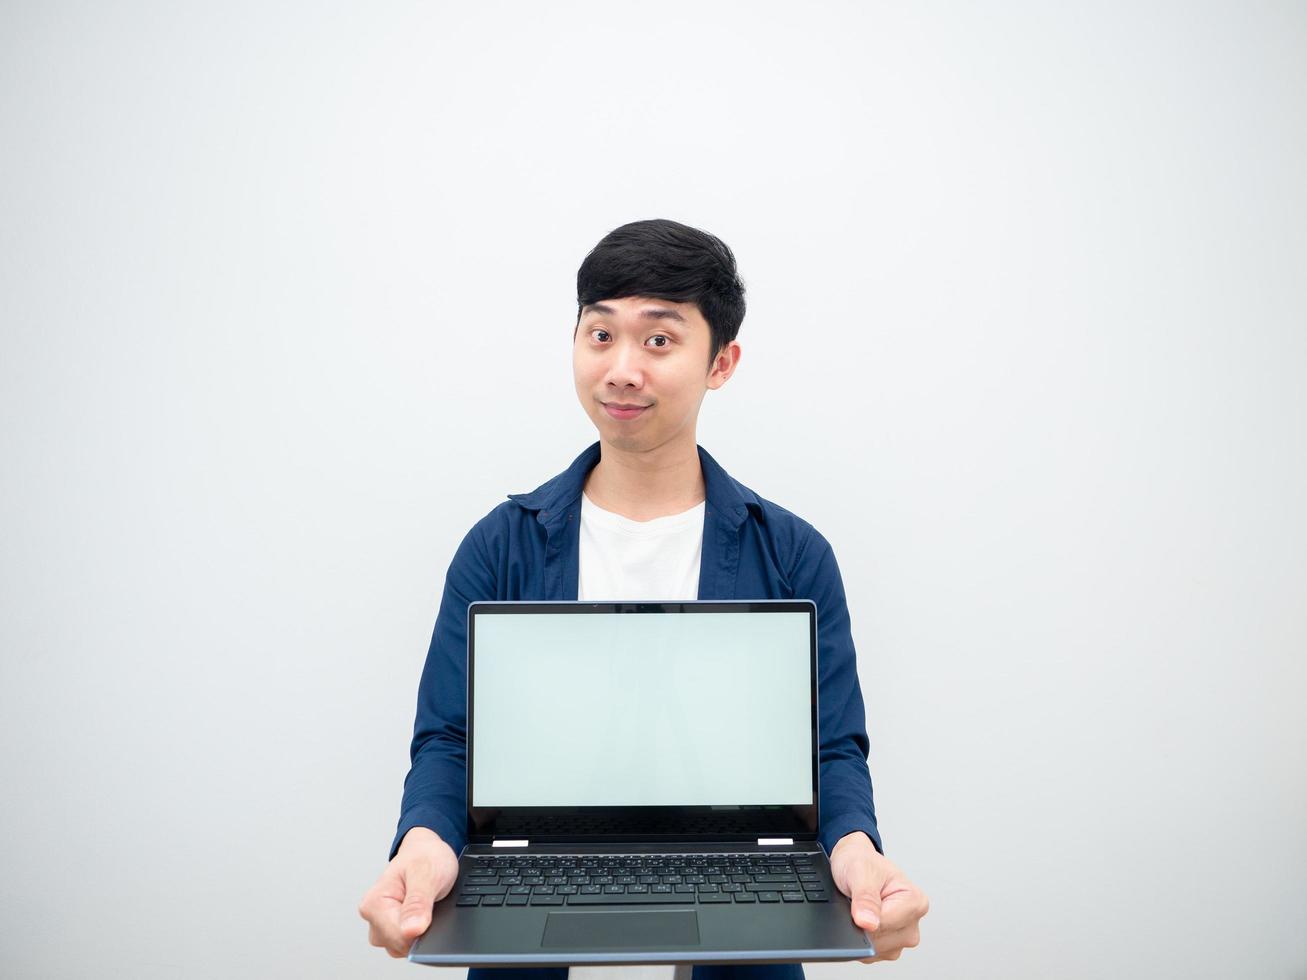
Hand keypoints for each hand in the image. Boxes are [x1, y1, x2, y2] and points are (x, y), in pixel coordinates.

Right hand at [358, 827, 459, 957]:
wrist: (426, 851)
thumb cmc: (424, 856)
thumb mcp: (426, 873)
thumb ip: (418, 903)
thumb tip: (411, 930)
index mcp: (374, 903)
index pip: (397, 937)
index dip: (420, 930)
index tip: (431, 914)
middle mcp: (372, 917)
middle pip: (400, 945)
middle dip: (420, 930)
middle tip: (429, 903)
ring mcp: (381, 926)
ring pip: (404, 947)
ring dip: (420, 931)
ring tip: (426, 904)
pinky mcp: (392, 930)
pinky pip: (408, 943)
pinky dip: (420, 932)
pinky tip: (425, 914)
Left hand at [828, 832, 928, 963]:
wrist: (856, 864)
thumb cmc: (862, 863)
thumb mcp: (860, 871)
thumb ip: (865, 897)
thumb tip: (868, 923)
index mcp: (915, 901)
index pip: (884, 925)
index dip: (862, 917)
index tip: (854, 903)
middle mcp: (914, 922)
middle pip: (881, 941)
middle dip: (861, 926)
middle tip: (855, 903)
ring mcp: (903, 938)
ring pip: (875, 951)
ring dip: (860, 934)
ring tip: (858, 910)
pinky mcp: (891, 947)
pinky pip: (871, 955)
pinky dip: (860, 941)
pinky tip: (858, 922)